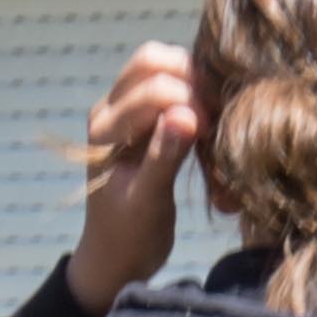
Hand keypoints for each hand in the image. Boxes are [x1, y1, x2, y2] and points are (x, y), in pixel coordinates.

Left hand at [70, 41, 199, 313]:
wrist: (115, 256)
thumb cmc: (129, 235)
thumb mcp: (148, 202)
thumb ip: (164, 157)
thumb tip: (186, 115)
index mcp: (103, 129)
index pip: (152, 87)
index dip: (189, 101)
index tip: (207, 134)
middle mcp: (109, 109)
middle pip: (154, 59)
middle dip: (191, 80)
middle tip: (212, 118)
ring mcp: (124, 108)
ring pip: (164, 65)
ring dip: (194, 84)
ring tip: (211, 120)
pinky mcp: (143, 114)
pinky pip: (172, 83)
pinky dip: (194, 93)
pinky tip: (209, 121)